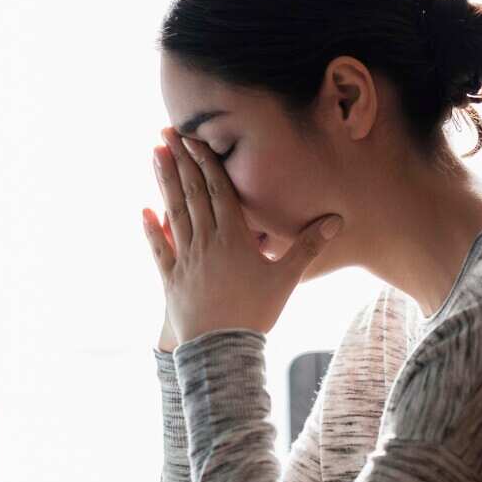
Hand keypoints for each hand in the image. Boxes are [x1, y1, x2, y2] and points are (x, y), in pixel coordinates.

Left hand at [142, 128, 342, 345]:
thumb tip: (338, 220)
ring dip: (164, 182)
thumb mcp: (286, 278)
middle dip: (181, 161)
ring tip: (155, 154)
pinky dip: (151, 228)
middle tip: (167, 132)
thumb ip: (309, 246)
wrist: (222, 348)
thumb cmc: (257, 312)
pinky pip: (158, 248)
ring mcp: (184, 259)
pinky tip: (144, 209)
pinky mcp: (170, 278)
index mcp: (233, 237)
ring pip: (173, 212)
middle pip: (192, 193)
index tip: (195, 138)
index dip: (206, 162)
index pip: (218, 190)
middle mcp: (205, 242)